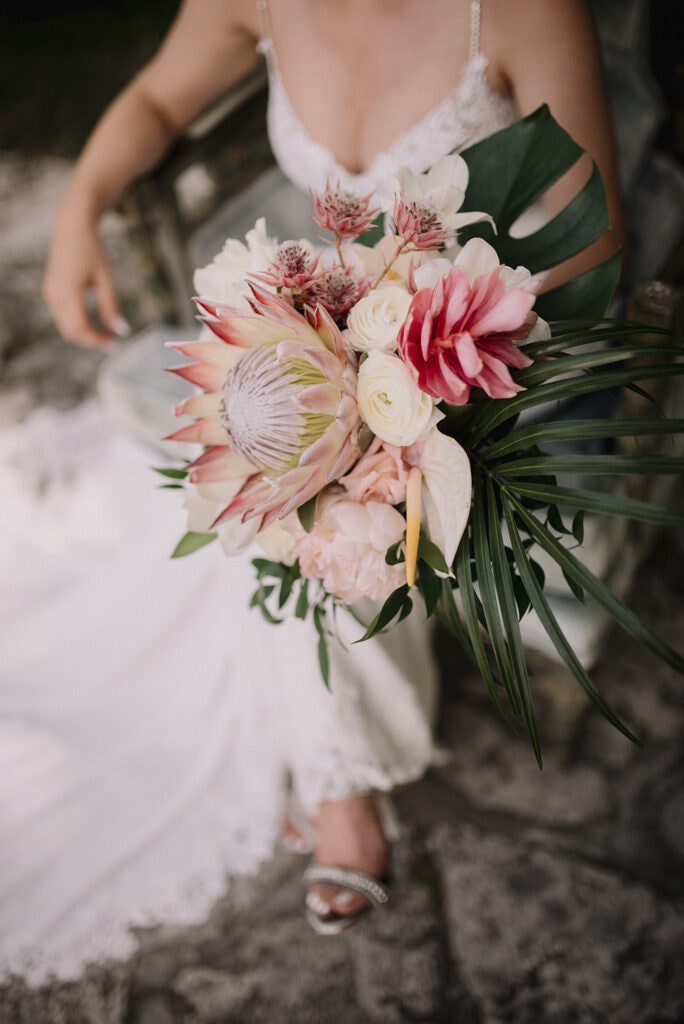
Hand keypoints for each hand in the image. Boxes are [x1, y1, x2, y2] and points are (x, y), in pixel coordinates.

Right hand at [42, 222, 128, 347]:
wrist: (72, 227)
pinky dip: (77, 325)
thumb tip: (121, 331)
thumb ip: (111, 306)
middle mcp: (55, 294)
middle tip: (111, 343)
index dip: (97, 340)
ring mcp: (50, 293)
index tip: (114, 344)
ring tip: (104, 335)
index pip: (80, 327)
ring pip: (65, 327)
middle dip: (91, 341)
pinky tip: (93, 324)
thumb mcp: (105, 278)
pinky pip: (62, 317)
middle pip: (71, 332)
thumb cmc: (92, 249)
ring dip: (84, 334)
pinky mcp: (50, 291)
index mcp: (69, 290)